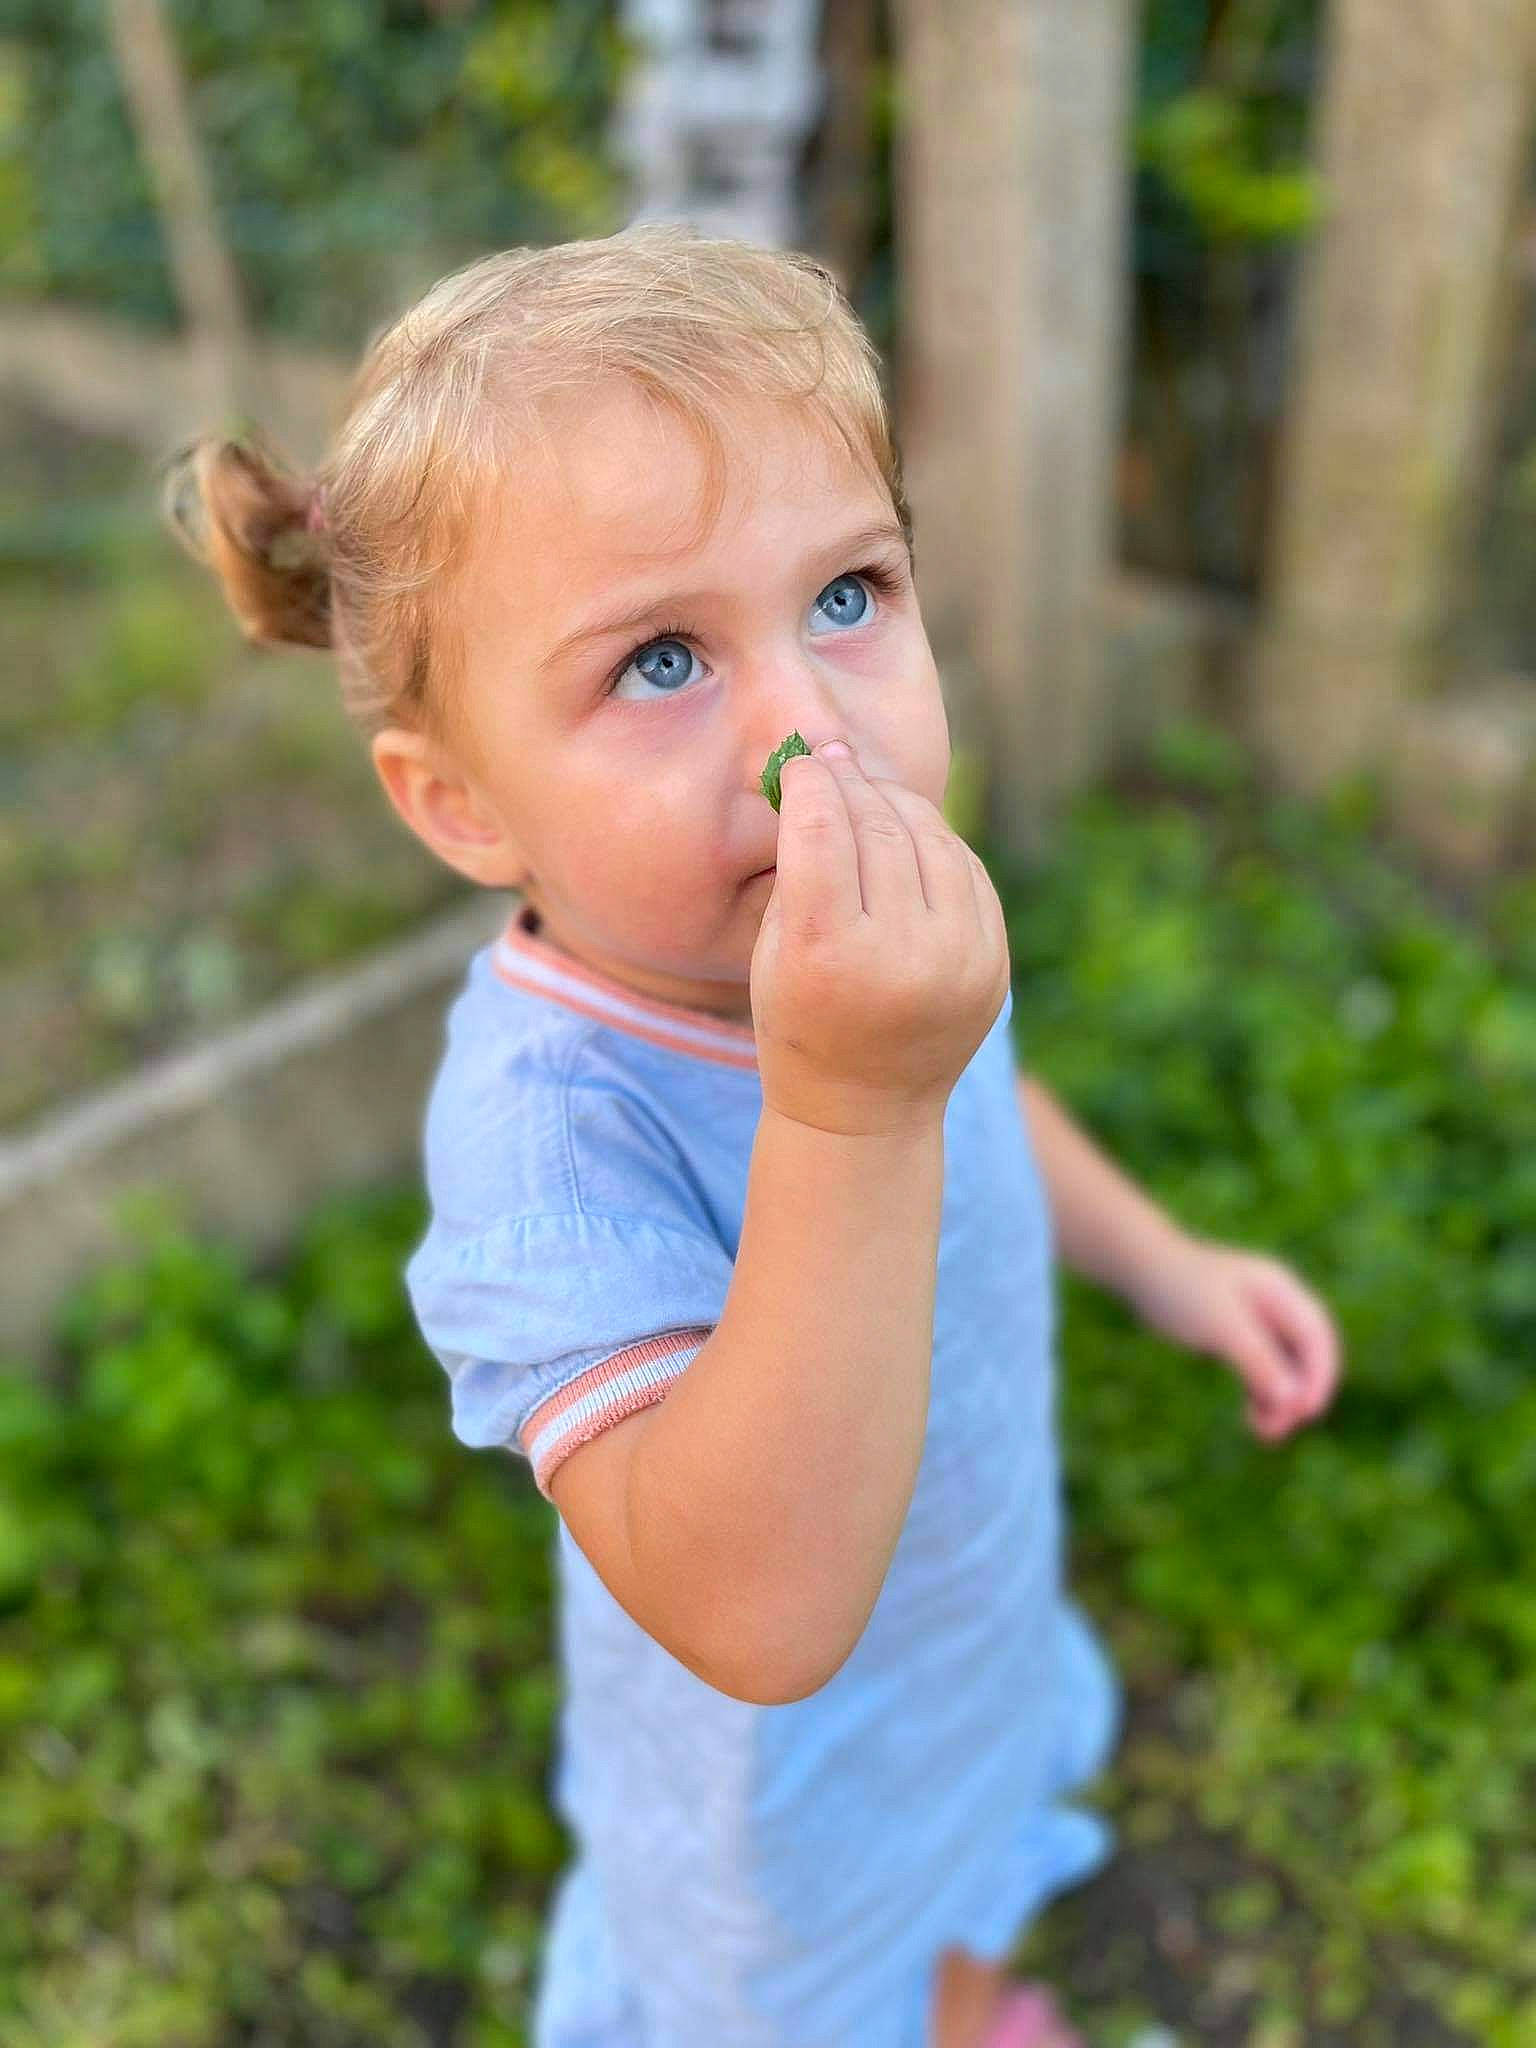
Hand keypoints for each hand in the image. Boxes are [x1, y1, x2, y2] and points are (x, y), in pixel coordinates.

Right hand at [750, 738, 1010, 1136]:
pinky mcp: (992, 962)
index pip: (820, 830)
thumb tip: (827, 773)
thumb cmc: (800, 1020)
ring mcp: (958, 959)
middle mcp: (900, 955)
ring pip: (930, 838)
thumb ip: (800, 867)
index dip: (809, 783)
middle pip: (877, 827)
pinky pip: (966, 870)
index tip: (801, 762)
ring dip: (896, 802)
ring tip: (870, 789)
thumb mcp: (776, 950)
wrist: (866, 1108)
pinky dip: (935, 841)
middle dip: (851, 783)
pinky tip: (909, 832)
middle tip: (832, 758)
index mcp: (828, 955)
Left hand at [1126, 1233, 1342, 1440]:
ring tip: (1265, 1435)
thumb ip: (1259, 1360)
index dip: (1319, 1375)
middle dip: (1299, 1394)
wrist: (1140, 1270)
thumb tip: (1291, 1399)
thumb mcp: (1222, 1325)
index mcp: (1281, 1291)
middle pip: (1305, 1357)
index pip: (1316, 1337)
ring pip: (1284, 1369)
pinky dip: (1261, 1395)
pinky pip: (1261, 1372)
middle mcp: (1276, 1306)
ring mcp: (1257, 1322)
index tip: (1306, 1411)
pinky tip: (1255, 1420)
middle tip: (1279, 1429)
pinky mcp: (1236, 1337)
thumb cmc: (1182, 1289)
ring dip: (1280, 1401)